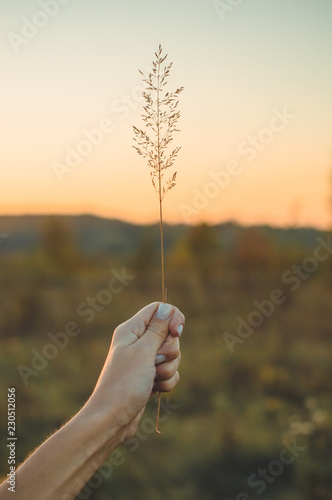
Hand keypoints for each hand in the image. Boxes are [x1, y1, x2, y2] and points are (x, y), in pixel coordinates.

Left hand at [88, 302, 183, 441]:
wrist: (112, 419)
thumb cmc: (124, 383)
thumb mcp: (144, 352)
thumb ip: (158, 329)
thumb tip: (167, 308)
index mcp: (131, 329)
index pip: (158, 309)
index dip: (172, 317)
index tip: (177, 333)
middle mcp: (137, 342)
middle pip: (169, 334)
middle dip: (170, 351)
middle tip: (155, 362)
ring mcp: (143, 360)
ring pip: (171, 355)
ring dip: (168, 368)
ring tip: (153, 379)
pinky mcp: (149, 377)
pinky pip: (169, 372)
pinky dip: (166, 381)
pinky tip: (155, 389)